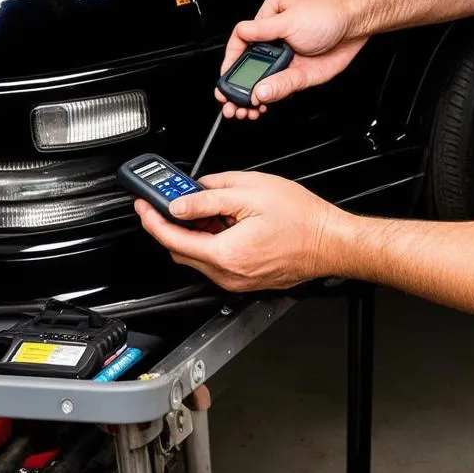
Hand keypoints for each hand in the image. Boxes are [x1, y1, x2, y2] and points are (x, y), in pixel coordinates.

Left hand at [133, 172, 352, 292]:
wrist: (330, 241)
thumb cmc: (302, 218)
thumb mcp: (252, 192)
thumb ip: (210, 197)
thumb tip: (181, 201)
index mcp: (225, 253)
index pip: (173, 238)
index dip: (152, 219)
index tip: (143, 205)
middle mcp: (228, 274)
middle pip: (182, 251)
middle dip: (171, 224)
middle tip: (170, 200)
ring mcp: (237, 280)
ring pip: (199, 256)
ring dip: (194, 232)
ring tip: (208, 206)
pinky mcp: (246, 279)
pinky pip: (217, 261)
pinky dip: (211, 241)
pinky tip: (225, 221)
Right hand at [216, 0, 367, 119]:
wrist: (360, 21)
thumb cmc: (330, 10)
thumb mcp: (291, 18)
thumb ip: (263, 33)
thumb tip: (241, 44)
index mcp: (269, 17)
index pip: (241, 39)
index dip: (231, 60)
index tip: (224, 77)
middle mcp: (276, 38)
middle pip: (251, 64)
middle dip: (239, 85)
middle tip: (231, 102)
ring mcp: (289, 57)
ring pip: (266, 79)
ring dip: (254, 96)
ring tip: (245, 109)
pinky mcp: (301, 72)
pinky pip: (283, 87)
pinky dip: (272, 97)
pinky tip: (265, 102)